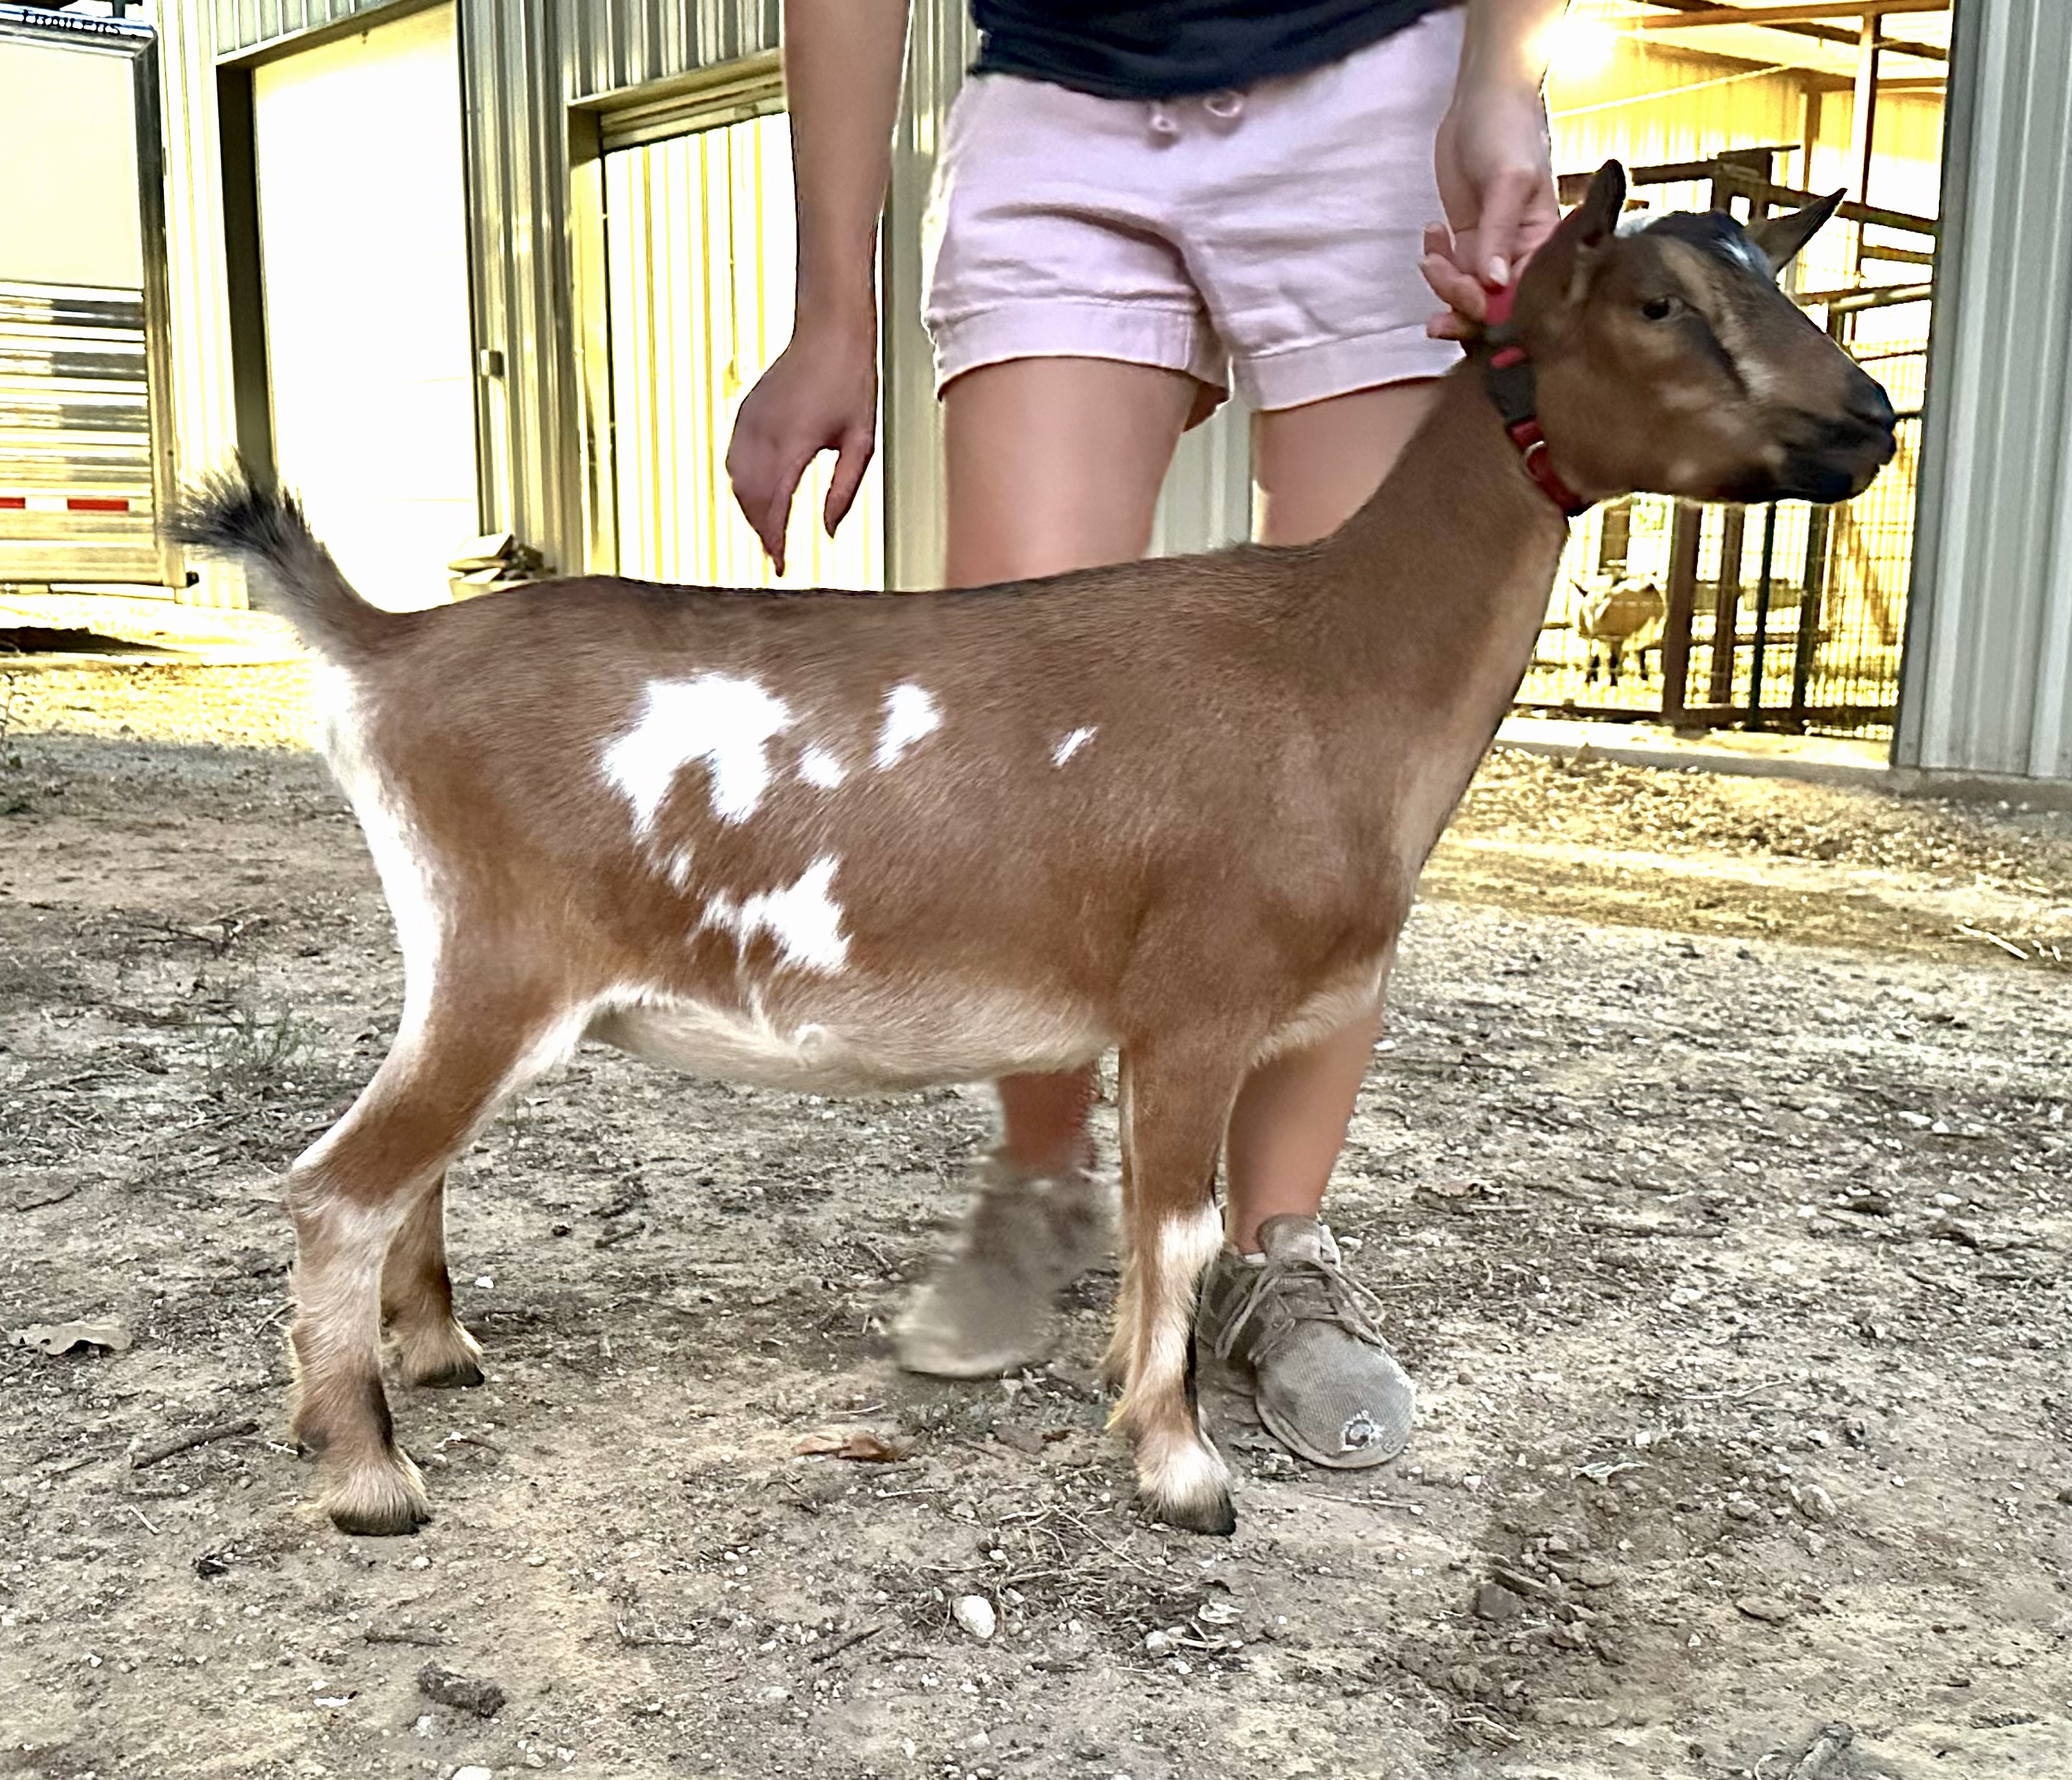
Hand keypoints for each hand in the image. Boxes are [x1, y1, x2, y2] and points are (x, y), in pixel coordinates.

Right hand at [725, 309, 877, 574]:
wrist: (830, 331)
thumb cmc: (851, 381)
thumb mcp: (862, 442)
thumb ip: (844, 490)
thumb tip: (830, 532)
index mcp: (795, 441)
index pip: (776, 505)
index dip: (775, 541)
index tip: (781, 566)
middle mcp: (765, 431)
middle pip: (750, 498)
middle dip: (760, 531)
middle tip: (775, 555)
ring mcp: (750, 420)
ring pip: (736, 481)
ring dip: (749, 510)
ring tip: (767, 532)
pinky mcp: (745, 412)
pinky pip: (733, 459)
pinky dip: (741, 485)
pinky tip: (755, 497)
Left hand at [1424, 73, 1559, 338]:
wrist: (1480, 102)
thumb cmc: (1508, 132)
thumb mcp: (1509, 179)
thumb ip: (1500, 232)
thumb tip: (1495, 282)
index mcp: (1547, 245)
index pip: (1526, 298)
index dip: (1496, 309)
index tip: (1469, 298)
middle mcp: (1523, 256)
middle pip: (1494, 307)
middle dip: (1462, 303)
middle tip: (1438, 276)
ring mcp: (1492, 252)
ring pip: (1468, 296)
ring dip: (1443, 284)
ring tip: (1432, 253)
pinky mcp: (1468, 244)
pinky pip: (1451, 275)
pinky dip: (1436, 265)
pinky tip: (1433, 233)